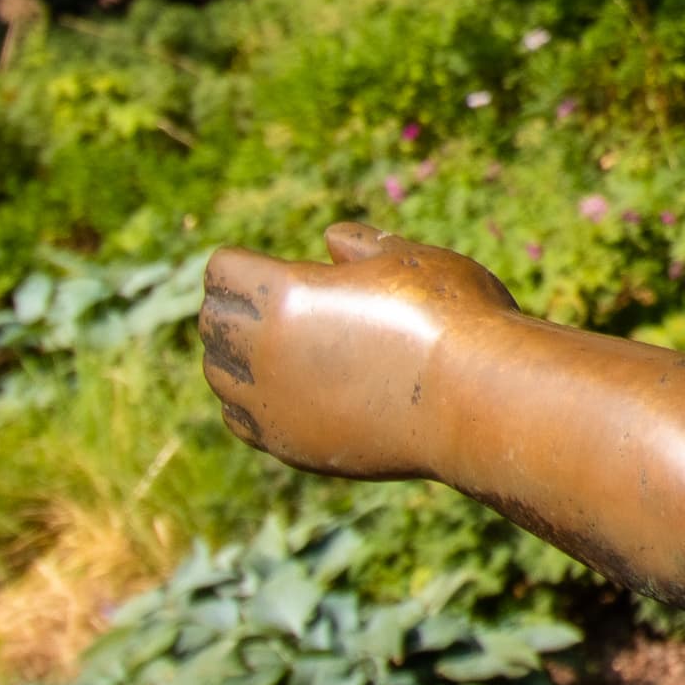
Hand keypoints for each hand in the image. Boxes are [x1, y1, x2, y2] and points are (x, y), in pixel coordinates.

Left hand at [202, 225, 516, 481]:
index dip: (246, 261)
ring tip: (275, 345)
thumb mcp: (409, 260)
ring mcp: (271, 403)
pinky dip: (249, 400)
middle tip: (267, 300)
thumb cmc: (449, 317)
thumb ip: (362, 248)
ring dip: (236, 355)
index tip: (272, 264)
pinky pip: (241, 418)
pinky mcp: (289, 444)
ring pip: (219, 374)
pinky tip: (282, 390)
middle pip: (212, 321)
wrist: (473, 400)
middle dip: (232, 305)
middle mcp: (261, 350)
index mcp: (282, 294)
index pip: (223, 270)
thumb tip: (330, 239)